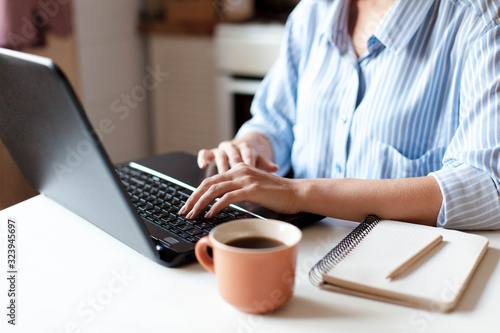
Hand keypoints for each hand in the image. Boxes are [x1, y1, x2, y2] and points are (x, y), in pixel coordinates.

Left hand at [179, 163, 300, 218]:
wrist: (296, 193)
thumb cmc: (277, 195)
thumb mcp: (254, 188)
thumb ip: (238, 190)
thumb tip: (221, 203)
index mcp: (239, 169)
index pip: (211, 180)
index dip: (197, 193)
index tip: (189, 205)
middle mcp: (240, 171)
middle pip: (208, 183)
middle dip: (193, 198)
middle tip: (184, 211)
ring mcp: (245, 179)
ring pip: (215, 189)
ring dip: (200, 203)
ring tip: (193, 215)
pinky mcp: (252, 189)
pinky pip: (227, 197)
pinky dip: (215, 206)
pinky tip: (209, 214)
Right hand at [197, 133, 278, 173]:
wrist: (238, 149)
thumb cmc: (249, 159)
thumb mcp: (258, 161)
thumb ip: (266, 164)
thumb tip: (276, 168)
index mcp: (245, 147)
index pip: (248, 154)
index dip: (249, 161)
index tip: (251, 170)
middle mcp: (232, 147)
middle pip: (233, 155)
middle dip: (234, 164)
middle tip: (236, 174)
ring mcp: (220, 149)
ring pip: (219, 154)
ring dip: (220, 164)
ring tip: (222, 174)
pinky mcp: (210, 153)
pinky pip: (204, 153)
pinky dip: (203, 158)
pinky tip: (202, 166)